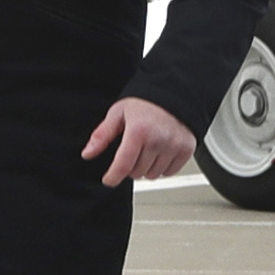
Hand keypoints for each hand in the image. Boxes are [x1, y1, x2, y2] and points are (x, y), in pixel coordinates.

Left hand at [84, 96, 199, 185]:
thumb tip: (88, 153)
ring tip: (147, 152)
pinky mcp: (186, 150)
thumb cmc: (146, 103)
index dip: (113, 177)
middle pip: (137, 172)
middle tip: (132, 153)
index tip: (109, 179)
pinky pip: (170, 172)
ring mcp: (174, 146)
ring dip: (146, 168)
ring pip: (153, 175)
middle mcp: (158, 140)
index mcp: (138, 131)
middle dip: (130, 167)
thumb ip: (102, 135)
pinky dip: (162, 168)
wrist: (174, 95)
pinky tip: (159, 155)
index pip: (123, 165)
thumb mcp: (118, 114)